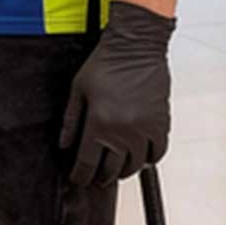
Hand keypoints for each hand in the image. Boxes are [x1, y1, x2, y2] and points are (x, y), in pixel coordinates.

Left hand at [59, 0, 173, 186]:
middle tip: (96, 175)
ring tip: (117, 168)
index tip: (79, 177)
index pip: (87, 163)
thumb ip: (70, 121)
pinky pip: (158, 153)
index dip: (81, 176)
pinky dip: (148, 160)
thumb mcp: (78, 90)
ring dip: (124, 171)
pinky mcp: (161, 123)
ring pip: (135, 166)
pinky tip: (140, 156)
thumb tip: (64, 146)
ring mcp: (144, 129)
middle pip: (112, 170)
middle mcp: (123, 131)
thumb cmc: (106, 63)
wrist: (136, 46)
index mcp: (99, 123)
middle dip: (101, 177)